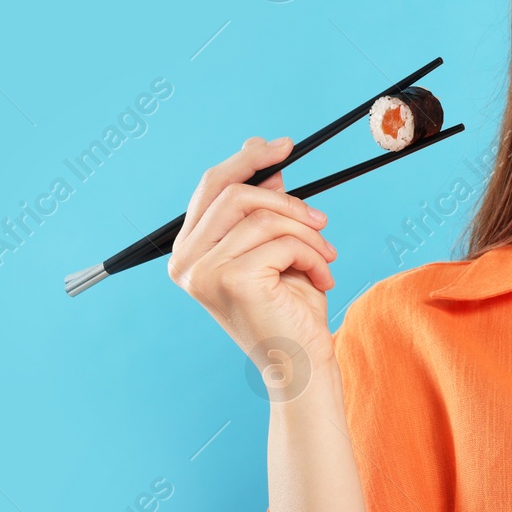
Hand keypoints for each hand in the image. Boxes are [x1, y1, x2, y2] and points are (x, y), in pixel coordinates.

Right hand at [167, 136, 338, 380]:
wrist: (301, 365)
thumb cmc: (290, 309)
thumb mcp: (279, 246)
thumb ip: (266, 205)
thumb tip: (267, 157)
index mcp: (189, 251)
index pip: (211, 186)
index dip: (246, 159)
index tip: (284, 146)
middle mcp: (185, 262)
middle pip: (233, 192)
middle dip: (286, 200)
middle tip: (322, 221)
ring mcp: (202, 272)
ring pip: (263, 216)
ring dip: (307, 233)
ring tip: (326, 258)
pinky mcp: (230, 280)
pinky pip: (280, 240)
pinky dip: (312, 254)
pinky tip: (322, 278)